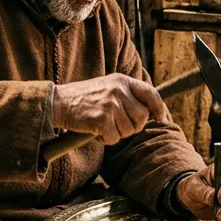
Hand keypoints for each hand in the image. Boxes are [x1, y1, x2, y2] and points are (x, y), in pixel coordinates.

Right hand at [52, 74, 172, 145]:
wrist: (58, 103)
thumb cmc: (83, 98)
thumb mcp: (108, 87)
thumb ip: (127, 95)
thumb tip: (151, 112)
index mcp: (122, 80)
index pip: (151, 94)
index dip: (159, 109)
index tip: (162, 119)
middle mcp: (119, 90)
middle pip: (142, 117)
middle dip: (132, 127)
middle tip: (115, 125)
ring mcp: (111, 104)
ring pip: (128, 131)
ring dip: (116, 134)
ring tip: (102, 125)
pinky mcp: (102, 119)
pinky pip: (114, 138)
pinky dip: (105, 139)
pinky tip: (95, 131)